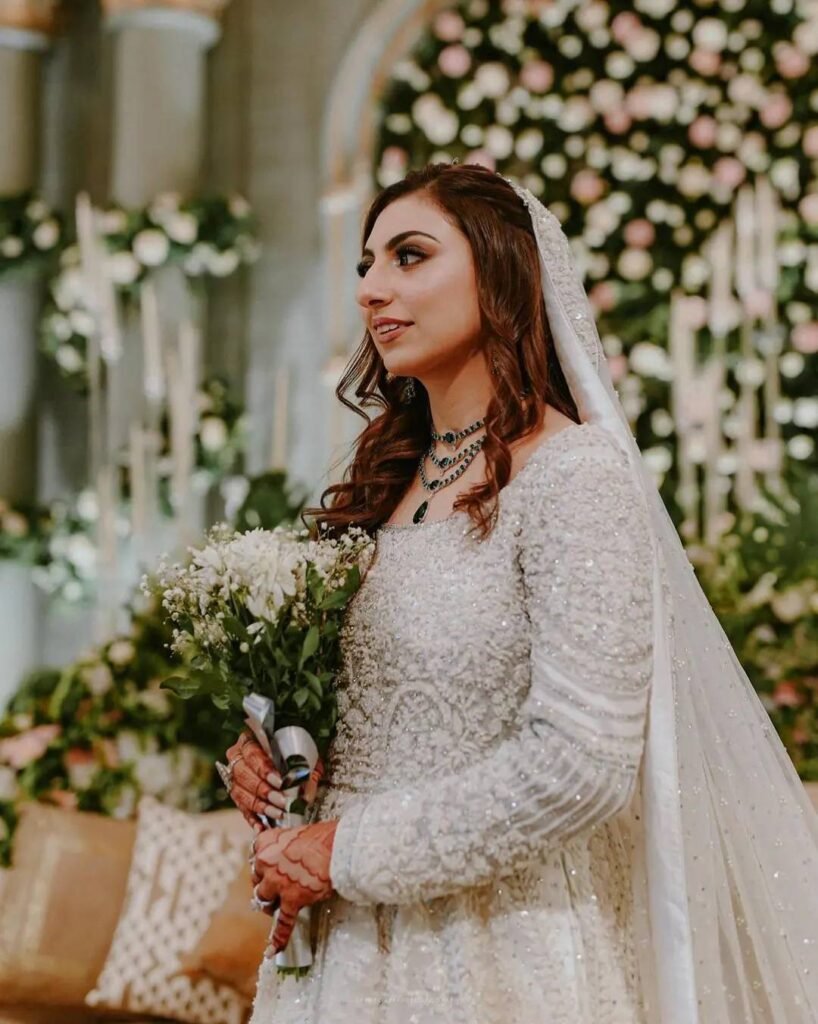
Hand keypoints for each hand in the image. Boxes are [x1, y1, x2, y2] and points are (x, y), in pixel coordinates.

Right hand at [224, 732, 324, 832]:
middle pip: (244, 775)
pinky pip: (241, 808)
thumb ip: (305, 769)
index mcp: (250, 740)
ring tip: (278, 813)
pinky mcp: (238, 795)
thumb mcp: (303, 753)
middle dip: (265, 791)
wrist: (290, 750)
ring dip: (261, 806)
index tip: (282, 782)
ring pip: (241, 793)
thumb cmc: (294, 748)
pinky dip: (253, 819)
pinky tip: (263, 827)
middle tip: (283, 801)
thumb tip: (305, 792)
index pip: (253, 755)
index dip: (266, 770)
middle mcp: (237, 757)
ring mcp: (234, 776)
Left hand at [251, 819, 337, 953]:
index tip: (267, 865)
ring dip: (269, 903)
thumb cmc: (323, 836)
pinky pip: (283, 923)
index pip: (255, 855)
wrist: (337, 846)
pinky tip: (273, 950)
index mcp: (266, 842)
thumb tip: (291, 857)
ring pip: (263, 899)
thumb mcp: (296, 833)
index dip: (262, 862)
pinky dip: (278, 938)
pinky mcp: (292, 900)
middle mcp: (266, 863)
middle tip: (275, 886)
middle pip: (256, 879)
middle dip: (265, 883)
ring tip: (276, 905)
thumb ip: (286, 846)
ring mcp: (277, 883)